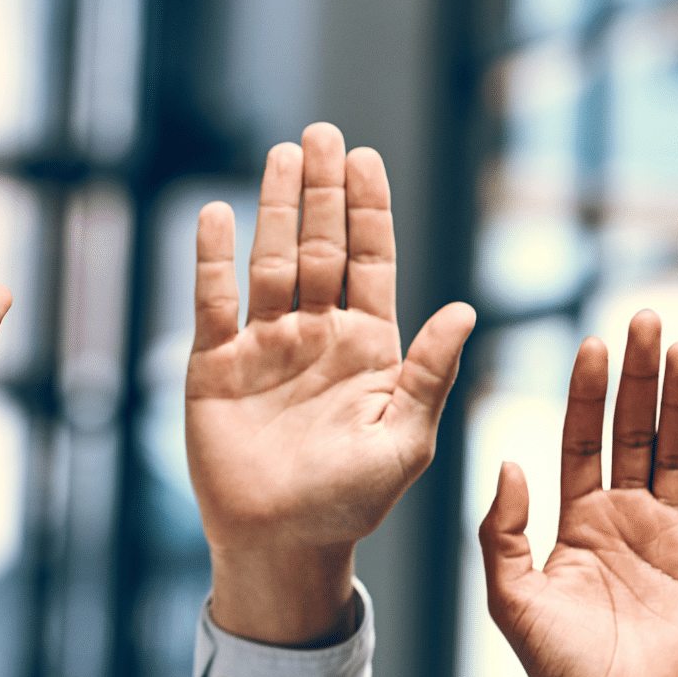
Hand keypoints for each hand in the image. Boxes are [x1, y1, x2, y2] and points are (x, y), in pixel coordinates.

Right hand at [186, 122, 475, 643]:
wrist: (280, 543)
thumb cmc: (352, 502)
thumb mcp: (405, 439)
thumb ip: (430, 373)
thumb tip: (465, 309)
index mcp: (368, 347)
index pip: (370, 262)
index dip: (368, 209)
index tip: (366, 158)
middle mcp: (316, 335)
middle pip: (320, 246)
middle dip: (323, 190)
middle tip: (323, 133)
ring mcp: (264, 347)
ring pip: (271, 262)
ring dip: (276, 208)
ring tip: (282, 154)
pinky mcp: (215, 366)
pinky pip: (213, 303)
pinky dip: (212, 259)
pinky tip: (216, 216)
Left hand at [481, 311, 677, 676]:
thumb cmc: (551, 663)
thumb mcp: (509, 594)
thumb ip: (502, 531)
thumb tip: (508, 463)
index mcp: (574, 518)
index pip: (582, 439)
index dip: (589, 392)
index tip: (594, 342)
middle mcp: (620, 516)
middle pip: (633, 431)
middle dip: (638, 376)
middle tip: (645, 318)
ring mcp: (666, 535)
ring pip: (675, 452)